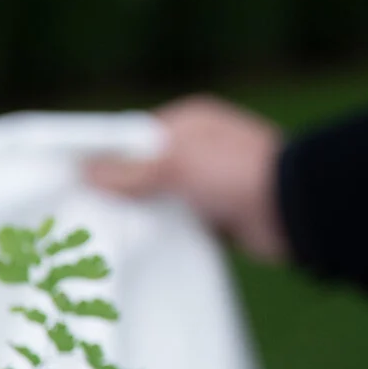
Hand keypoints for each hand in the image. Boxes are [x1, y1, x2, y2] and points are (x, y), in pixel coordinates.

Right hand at [85, 95, 288, 260]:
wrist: (296, 211)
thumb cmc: (239, 173)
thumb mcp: (178, 164)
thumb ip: (130, 170)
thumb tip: (86, 171)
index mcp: (189, 123)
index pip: (132, 136)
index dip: (103, 155)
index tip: (72, 175)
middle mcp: (197, 149)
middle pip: (141, 169)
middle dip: (115, 189)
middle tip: (79, 209)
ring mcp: (206, 183)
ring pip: (156, 199)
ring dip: (137, 215)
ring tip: (100, 232)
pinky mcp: (214, 214)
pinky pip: (174, 223)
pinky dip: (159, 233)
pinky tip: (137, 245)